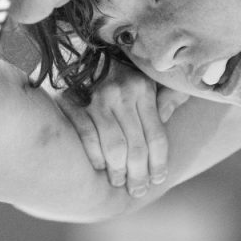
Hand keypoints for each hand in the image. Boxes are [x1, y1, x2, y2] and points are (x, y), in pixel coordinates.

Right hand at [54, 63, 189, 196]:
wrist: (78, 49)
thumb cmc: (119, 68)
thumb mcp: (150, 75)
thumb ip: (169, 94)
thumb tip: (168, 116)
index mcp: (143, 87)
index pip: (157, 136)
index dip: (159, 163)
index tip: (158, 180)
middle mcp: (122, 92)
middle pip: (136, 147)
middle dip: (139, 175)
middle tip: (137, 190)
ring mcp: (96, 98)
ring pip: (114, 148)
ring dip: (118, 172)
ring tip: (118, 183)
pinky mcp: (71, 102)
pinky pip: (87, 138)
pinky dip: (95, 157)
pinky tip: (100, 167)